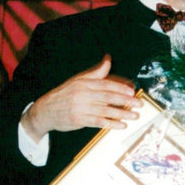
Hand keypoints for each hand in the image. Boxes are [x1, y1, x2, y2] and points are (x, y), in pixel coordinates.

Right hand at [21, 56, 138, 140]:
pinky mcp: (80, 120)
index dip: (120, 87)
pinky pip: (99, 122)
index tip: (132, 90)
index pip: (105, 84)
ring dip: (121, 114)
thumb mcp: (78, 80)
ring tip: (134, 115)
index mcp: (83, 83)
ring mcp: (81, 108)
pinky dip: (111, 124)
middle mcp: (82, 95)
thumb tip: (108, 59)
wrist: (46, 110)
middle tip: (138, 103)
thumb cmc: (65, 94)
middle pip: (108, 97)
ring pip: (105, 110)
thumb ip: (96, 72)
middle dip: (125, 100)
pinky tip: (121, 125)